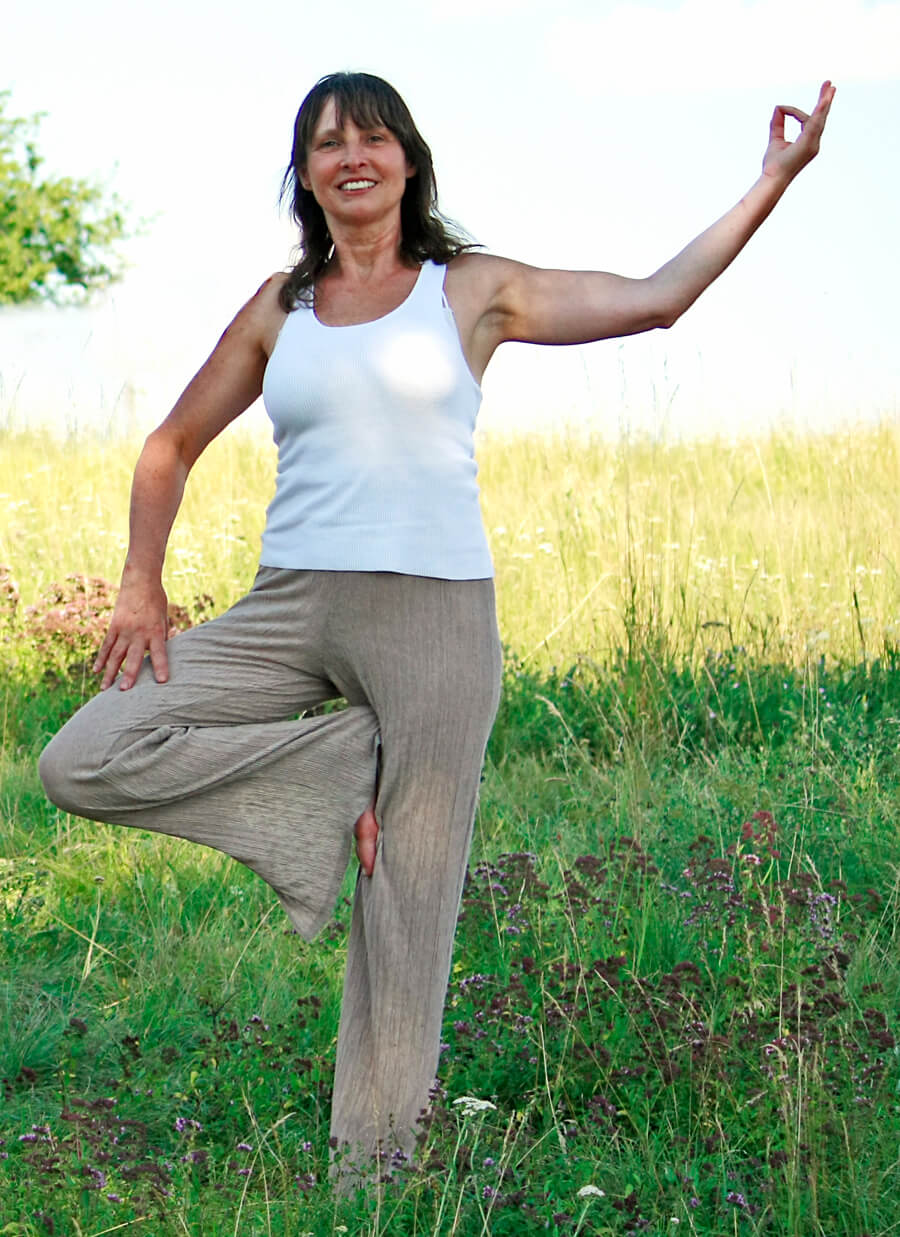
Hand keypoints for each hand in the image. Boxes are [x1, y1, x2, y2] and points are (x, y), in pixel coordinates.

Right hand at [93, 576, 170, 690]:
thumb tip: (161, 654)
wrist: (140, 580)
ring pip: (116, 654)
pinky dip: (101, 658)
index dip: (160, 666)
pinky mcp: (114, 626)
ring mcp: (124, 629)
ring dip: (110, 672)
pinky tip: (97, 670)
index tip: (161, 681)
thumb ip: (163, 637)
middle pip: (133, 656)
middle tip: (125, 691)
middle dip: (129, 674)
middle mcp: (139, 632)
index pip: (159, 652)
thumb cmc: (157, 600)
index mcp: (156, 630)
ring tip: (105, 689)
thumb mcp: (164, 618)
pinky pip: (106, 645)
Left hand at [762, 80, 834, 185]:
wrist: (773, 179)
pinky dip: (819, 111)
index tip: (780, 108)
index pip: (806, 120)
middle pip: (821, 117)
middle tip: (830, 84)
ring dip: (825, 102)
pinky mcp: (808, 144)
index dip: (793, 112)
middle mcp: (813, 142)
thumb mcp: (775, 138)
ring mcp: (812, 143)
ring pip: (820, 118)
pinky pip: (815, 123)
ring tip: (830, 87)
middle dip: (825, 100)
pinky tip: (823, 101)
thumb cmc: (774, 165)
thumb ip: (777, 123)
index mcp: (807, 142)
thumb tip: (777, 107)